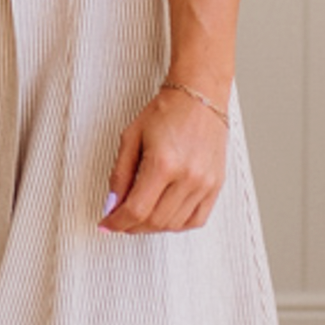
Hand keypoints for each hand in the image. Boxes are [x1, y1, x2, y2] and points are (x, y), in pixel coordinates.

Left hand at [100, 84, 228, 233]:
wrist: (199, 97)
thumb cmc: (166, 112)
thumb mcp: (131, 138)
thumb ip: (119, 176)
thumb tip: (112, 206)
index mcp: (163, 163)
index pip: (136, 210)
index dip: (117, 222)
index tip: (107, 224)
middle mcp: (188, 176)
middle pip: (154, 221)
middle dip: (132, 226)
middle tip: (120, 220)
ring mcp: (205, 183)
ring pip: (173, 225)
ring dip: (152, 227)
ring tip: (141, 215)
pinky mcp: (216, 185)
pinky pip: (196, 220)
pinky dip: (177, 224)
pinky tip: (164, 214)